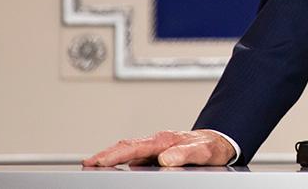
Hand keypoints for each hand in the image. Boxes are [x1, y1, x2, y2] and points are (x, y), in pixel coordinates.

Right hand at [82, 129, 235, 167]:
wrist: (220, 142)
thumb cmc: (212, 146)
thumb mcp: (204, 152)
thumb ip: (186, 154)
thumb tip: (165, 159)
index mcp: (165, 140)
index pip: (134, 147)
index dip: (114, 154)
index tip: (98, 161)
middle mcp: (158, 142)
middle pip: (125, 146)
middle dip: (105, 154)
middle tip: (87, 164)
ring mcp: (156, 148)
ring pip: (128, 150)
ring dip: (110, 157)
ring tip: (93, 165)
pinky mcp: (157, 154)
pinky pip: (135, 156)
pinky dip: (121, 160)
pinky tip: (115, 168)